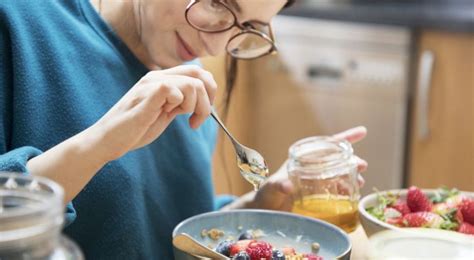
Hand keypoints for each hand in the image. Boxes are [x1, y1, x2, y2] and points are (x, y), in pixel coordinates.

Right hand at [88, 65, 216, 161]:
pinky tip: (171, 116)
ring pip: (192, 84)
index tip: (203, 110)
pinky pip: (174, 90)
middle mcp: (157, 77)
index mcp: (162, 79)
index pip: (197, 71)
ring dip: (196, 106)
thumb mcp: (165, 112)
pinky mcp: (145, 95)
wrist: (108, 140)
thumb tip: (204, 99)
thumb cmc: (136, 128)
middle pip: (198, 74)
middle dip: (207, 99)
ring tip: (186, 120)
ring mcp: (150, 84)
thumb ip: (180, 102)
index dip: (209, 90)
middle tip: (198, 119)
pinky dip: (180, 106)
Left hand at [249, 126, 367, 211]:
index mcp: (302, 159)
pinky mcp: (318, 197)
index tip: (362, 131)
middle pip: (336, 159)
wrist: (263, 212)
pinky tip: (353, 197)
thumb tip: (287, 185)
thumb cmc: (266, 195)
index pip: (326, 145)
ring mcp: (315, 182)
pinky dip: (347, 192)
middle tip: (363, 166)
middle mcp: (311, 168)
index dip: (344, 138)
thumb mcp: (271, 189)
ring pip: (339, 174)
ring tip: (360, 183)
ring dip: (351, 176)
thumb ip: (278, 185)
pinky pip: (336, 190)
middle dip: (352, 160)